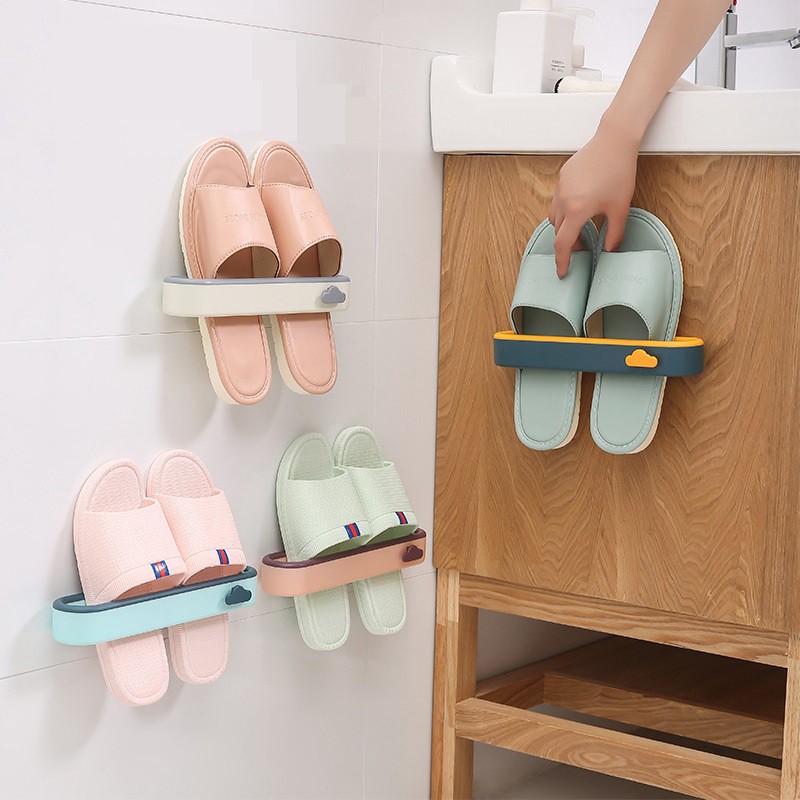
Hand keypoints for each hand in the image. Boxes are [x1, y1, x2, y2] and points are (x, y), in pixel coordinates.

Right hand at [548, 119, 638, 277]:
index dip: (562, 261)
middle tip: (583, 247)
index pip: (563, 244)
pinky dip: (565, 210)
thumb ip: (615, 233)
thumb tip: (610, 251)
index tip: (562, 272)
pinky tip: (581, 206)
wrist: (614, 140)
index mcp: (577, 210)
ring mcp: (561, 188)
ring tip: (581, 228)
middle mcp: (564, 200)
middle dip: (568, 243)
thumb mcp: (621, 207)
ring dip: (564, 226)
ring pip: (554, 216)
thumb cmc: (619, 171)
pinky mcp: (562, 177)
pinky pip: (558, 200)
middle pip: (557, 231)